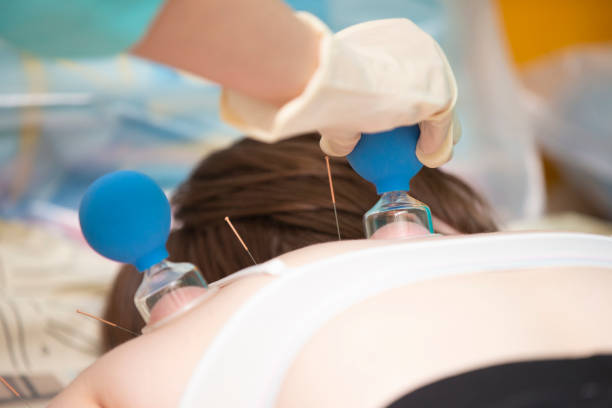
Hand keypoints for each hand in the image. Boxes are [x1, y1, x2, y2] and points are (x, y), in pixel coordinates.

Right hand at [221, 14, 459, 167]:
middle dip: (428, 112)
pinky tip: (427, 159)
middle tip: (419, 140)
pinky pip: (441, 125)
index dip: (406, 97)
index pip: (405, 71)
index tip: (399, 121)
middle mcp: (416, 43)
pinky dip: (435, 145)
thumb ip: (344, 115)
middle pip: (430, 84)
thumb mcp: (331, 101)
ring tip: (427, 155)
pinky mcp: (441, 91)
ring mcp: (433, 65)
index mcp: (390, 37)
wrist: (323, 78)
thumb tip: (338, 144)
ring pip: (442, 103)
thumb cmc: (319, 87)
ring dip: (436, 131)